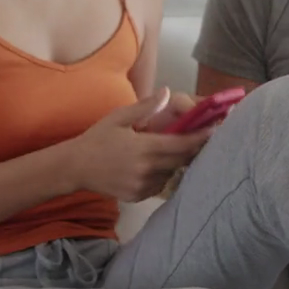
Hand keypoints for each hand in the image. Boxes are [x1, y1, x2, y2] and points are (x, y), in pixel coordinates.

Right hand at [63, 88, 212, 200]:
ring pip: (171, 174)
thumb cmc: (97, 139)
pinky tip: (151, 167)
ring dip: (174, 164)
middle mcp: (146, 169)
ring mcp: (142, 185)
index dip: (199, 138)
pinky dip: (161, 176)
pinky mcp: (138, 196)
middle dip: (190, 151)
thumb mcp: (118, 117)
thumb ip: (145, 107)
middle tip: (199, 141)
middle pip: (181, 161)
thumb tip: (167, 92)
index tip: (214, 132)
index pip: (181, 144)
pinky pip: (159, 186)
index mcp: (144, 147)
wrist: (75, 168)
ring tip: (166, 152)